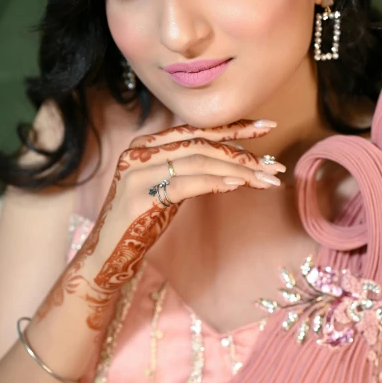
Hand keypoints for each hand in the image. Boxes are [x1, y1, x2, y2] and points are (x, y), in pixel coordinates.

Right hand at [39, 119, 284, 330]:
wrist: (106, 256)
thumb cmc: (141, 223)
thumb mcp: (166, 189)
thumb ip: (188, 169)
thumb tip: (233, 162)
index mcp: (146, 145)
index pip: (196, 130)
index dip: (233, 127)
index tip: (267, 126)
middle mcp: (139, 152)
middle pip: (201, 144)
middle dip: (243, 152)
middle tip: (275, 165)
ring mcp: (136, 173)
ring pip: (198, 161)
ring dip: (237, 170)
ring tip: (266, 179)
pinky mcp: (139, 197)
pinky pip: (185, 183)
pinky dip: (214, 182)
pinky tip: (238, 185)